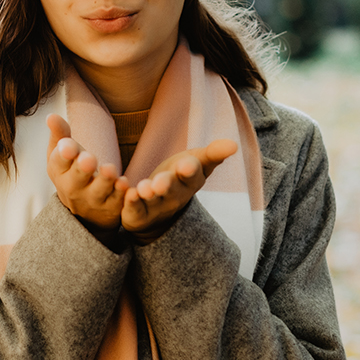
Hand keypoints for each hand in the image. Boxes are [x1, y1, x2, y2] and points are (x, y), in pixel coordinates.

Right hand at [46, 114, 128, 235]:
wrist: (83, 209)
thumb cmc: (72, 172)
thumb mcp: (62, 155)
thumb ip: (60, 134)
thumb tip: (51, 116)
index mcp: (60, 171)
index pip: (59, 162)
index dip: (64, 155)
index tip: (69, 146)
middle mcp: (73, 188)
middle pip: (76, 180)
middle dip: (82, 169)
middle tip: (88, 159)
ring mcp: (92, 200)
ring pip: (98, 192)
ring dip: (104, 181)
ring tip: (110, 169)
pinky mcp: (111, 208)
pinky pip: (116, 202)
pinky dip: (121, 195)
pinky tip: (125, 184)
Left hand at [121, 138, 237, 243]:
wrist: (159, 211)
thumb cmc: (179, 178)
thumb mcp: (197, 163)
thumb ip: (213, 154)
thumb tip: (234, 144)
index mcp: (190, 181)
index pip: (192, 175)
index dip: (189, 170)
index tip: (186, 165)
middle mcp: (175, 196)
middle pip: (172, 190)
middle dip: (167, 185)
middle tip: (160, 181)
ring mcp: (156, 207)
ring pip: (152, 201)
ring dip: (148, 194)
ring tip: (144, 188)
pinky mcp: (137, 215)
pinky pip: (134, 209)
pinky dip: (130, 201)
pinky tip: (126, 190)